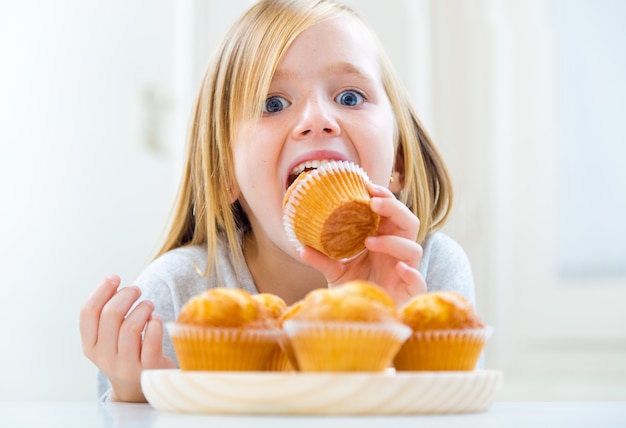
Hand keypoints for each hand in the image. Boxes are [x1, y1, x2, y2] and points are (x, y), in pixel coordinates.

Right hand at [79, 275, 174, 401]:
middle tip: (136, 290)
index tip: (114, 278)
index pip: (87, 313)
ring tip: (148, 305)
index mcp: (90, 346)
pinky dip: (156, 324)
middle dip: (125, 295)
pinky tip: (157, 319)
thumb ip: (106, 316)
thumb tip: (112, 282)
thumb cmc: (126, 354)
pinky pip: (151, 341)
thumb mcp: (108, 339)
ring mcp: (126, 366)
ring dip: (142, 308)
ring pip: (130, 327)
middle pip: (110, 316)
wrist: (141, 388)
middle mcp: (105, 358)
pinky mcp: (148, 369)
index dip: (101, 291)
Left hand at [299, 182, 425, 305]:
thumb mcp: (336, 272)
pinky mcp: (411, 293)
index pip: (391, 214)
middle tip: (373, 202)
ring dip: (393, 242)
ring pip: (414, 249)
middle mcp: (398, 253)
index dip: (384, 198)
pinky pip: (418, 281)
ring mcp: (406, 272)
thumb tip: (300, 246)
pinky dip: (411, 273)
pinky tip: (400, 269)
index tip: (366, 186)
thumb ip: (322, 259)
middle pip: (409, 223)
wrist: (363, 320)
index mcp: (384, 241)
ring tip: (369, 241)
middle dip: (394, 209)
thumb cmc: (356, 290)